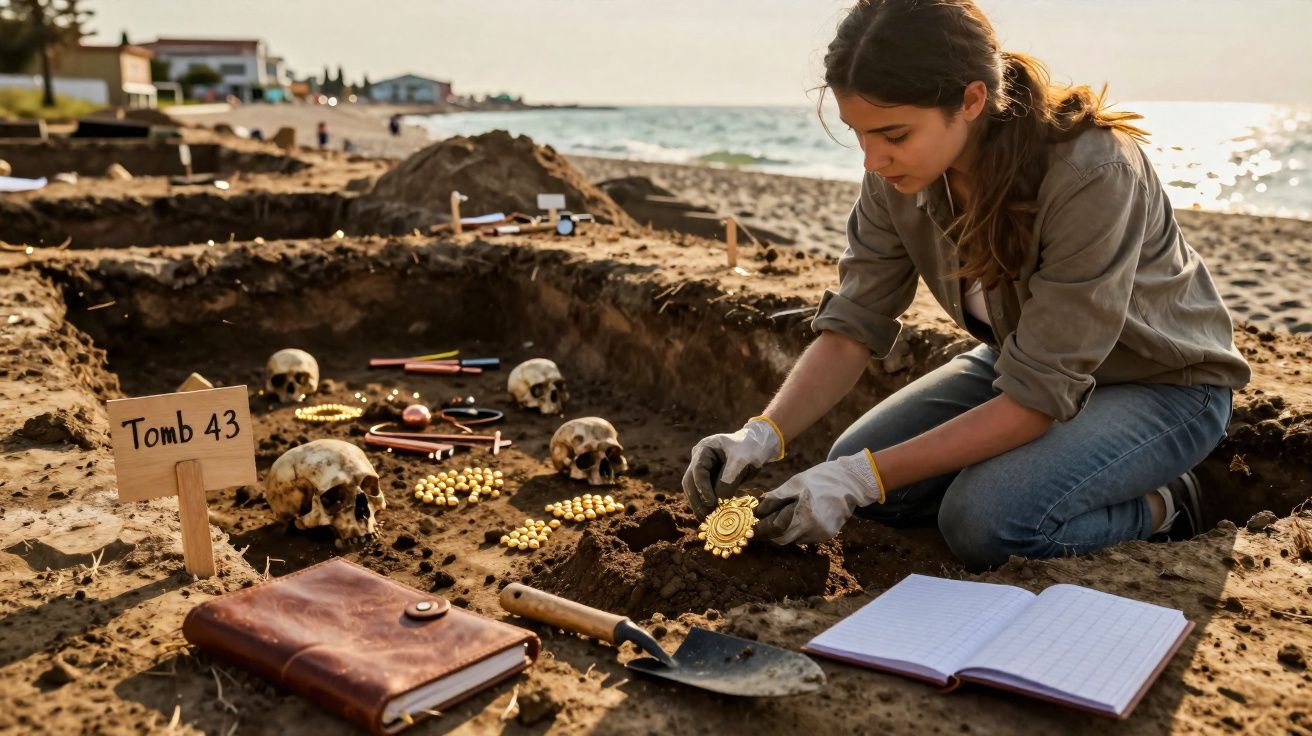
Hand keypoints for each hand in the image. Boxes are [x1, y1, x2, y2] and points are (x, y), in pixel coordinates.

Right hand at [682, 417, 783, 518]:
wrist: (758, 446)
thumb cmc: (751, 449)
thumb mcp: (741, 462)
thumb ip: (729, 481)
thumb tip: (718, 503)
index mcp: (705, 448)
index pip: (698, 469)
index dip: (702, 487)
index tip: (711, 502)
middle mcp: (699, 458)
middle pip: (691, 481)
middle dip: (697, 499)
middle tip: (705, 516)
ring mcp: (703, 469)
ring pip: (694, 489)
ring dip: (699, 505)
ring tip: (706, 520)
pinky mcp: (710, 479)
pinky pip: (703, 493)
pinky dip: (706, 505)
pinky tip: (710, 517)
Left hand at [754, 452, 882, 544]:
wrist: (850, 483)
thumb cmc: (820, 479)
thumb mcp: (795, 482)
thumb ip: (776, 497)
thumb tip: (758, 509)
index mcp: (802, 512)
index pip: (774, 530)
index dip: (762, 530)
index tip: (753, 527)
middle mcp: (812, 527)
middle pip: (782, 539)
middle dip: (771, 533)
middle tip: (763, 525)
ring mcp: (820, 533)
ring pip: (794, 539)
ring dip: (785, 531)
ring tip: (785, 515)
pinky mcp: (827, 535)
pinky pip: (806, 537)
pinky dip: (799, 530)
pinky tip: (802, 516)